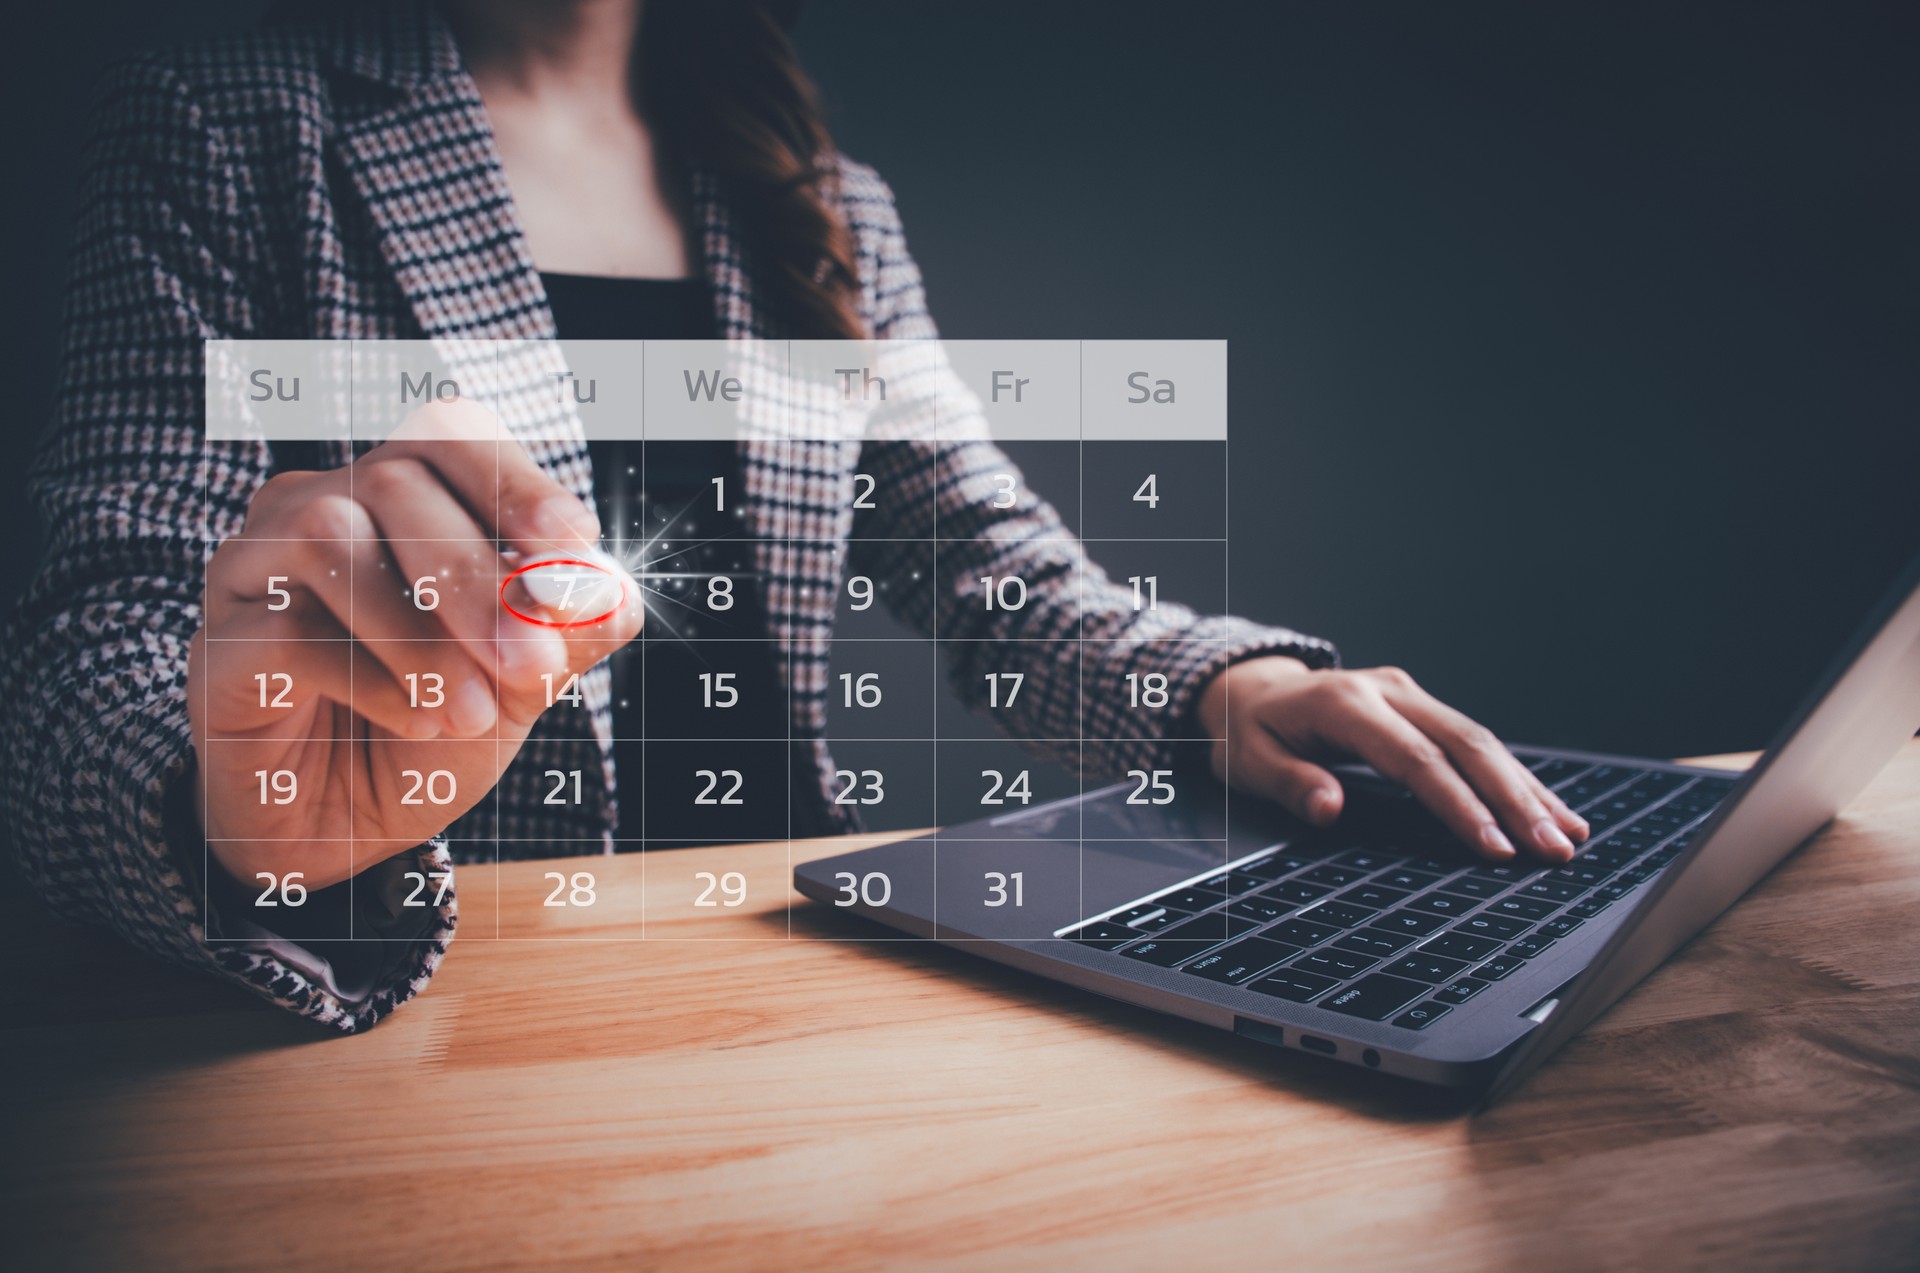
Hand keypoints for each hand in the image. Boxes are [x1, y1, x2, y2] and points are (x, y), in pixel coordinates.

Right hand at [186, 399, 643, 891]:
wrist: (344, 832)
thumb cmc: (432, 733)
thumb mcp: (519, 685)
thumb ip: (566, 634)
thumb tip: (612, 591)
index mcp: (399, 497)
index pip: (446, 436)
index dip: (512, 478)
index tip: (573, 537)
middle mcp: (319, 506)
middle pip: (396, 482)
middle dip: (478, 577)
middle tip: (536, 664)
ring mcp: (256, 567)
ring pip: (332, 538)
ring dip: (421, 634)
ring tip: (472, 715)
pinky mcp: (222, 643)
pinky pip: (291, 630)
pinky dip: (372, 680)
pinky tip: (416, 723)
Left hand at [1193, 657, 1587, 861]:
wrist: (1252, 688)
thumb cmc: (1249, 732)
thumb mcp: (1247, 762)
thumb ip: (1289, 784)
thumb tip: (1330, 809)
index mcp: (1344, 704)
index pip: (1414, 759)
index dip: (1459, 804)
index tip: (1495, 847)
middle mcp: (1387, 691)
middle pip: (1465, 744)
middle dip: (1514, 800)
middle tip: (1553, 850)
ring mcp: (1410, 695)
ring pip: (1482, 740)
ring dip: (1527, 790)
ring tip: (1569, 836)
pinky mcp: (1422, 707)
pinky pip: (1475, 742)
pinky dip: (1514, 778)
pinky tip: (1549, 809)